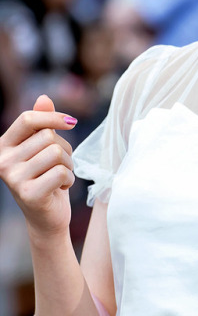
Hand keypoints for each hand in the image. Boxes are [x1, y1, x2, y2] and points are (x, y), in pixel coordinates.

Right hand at [0, 95, 77, 240]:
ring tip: (60, 176)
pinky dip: (69, 179)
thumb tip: (44, 98)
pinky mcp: (29, 194)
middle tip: (61, 164)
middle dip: (65, 149)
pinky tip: (60, 188)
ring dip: (68, 165)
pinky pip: (62, 172)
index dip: (53, 117)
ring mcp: (14, 179)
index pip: (28, 119)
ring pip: (57, 153)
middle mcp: (3, 161)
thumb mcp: (43, 148)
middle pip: (48, 137)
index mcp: (4, 146)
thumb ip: (42, 124)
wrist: (46, 217)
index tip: (72, 122)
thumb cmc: (46, 177)